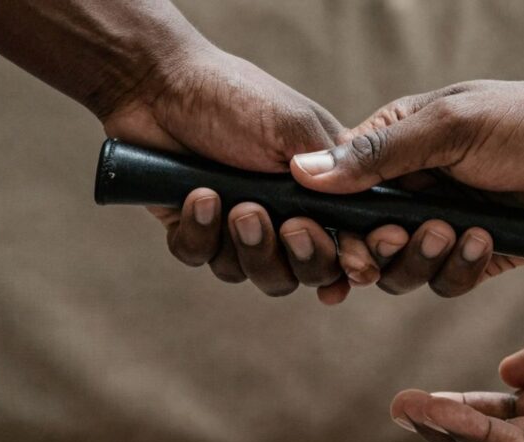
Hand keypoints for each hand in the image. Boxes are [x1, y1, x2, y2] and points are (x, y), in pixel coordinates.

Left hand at [103, 44, 493, 300]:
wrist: (157, 84)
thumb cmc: (236, 97)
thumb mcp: (297, 128)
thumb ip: (338, 172)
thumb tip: (367, 213)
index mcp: (325, 190)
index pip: (355, 241)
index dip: (358, 259)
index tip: (356, 264)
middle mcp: (290, 215)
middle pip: (314, 271)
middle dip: (304, 255)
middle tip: (290, 225)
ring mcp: (245, 228)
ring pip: (264, 275)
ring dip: (252, 247)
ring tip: (237, 206)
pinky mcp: (199, 231)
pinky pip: (206, 259)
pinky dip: (202, 234)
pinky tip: (198, 197)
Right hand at [288, 79, 523, 293]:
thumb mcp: (450, 126)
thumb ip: (379, 153)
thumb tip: (303, 170)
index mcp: (396, 145)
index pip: (339, 192)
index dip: (334, 223)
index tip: (340, 240)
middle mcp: (415, 188)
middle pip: (366, 240)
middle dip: (379, 249)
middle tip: (400, 238)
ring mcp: (446, 223)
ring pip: (404, 269)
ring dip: (422, 259)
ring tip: (454, 232)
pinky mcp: (479, 253)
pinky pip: (448, 280)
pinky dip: (460, 269)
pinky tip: (485, 242)